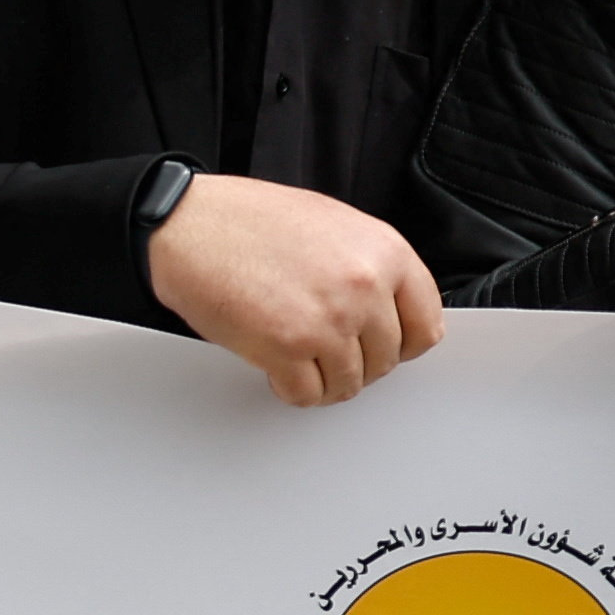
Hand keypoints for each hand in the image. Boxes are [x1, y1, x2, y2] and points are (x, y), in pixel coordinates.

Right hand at [146, 173, 443, 407]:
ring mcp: (326, 322)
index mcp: (384, 252)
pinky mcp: (285, 349)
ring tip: (301, 362)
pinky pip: (306, 394)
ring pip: (348, 384)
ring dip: (324, 381)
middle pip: (384, 361)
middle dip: (356, 364)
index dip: (401, 345)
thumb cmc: (249, 219)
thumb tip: (388, 312)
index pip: (425, 327)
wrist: (189, 223)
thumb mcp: (334, 225)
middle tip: (328, 353)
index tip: (383, 348)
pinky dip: (292, 390)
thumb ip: (370, 267)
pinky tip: (277, 369)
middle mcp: (363, 288)